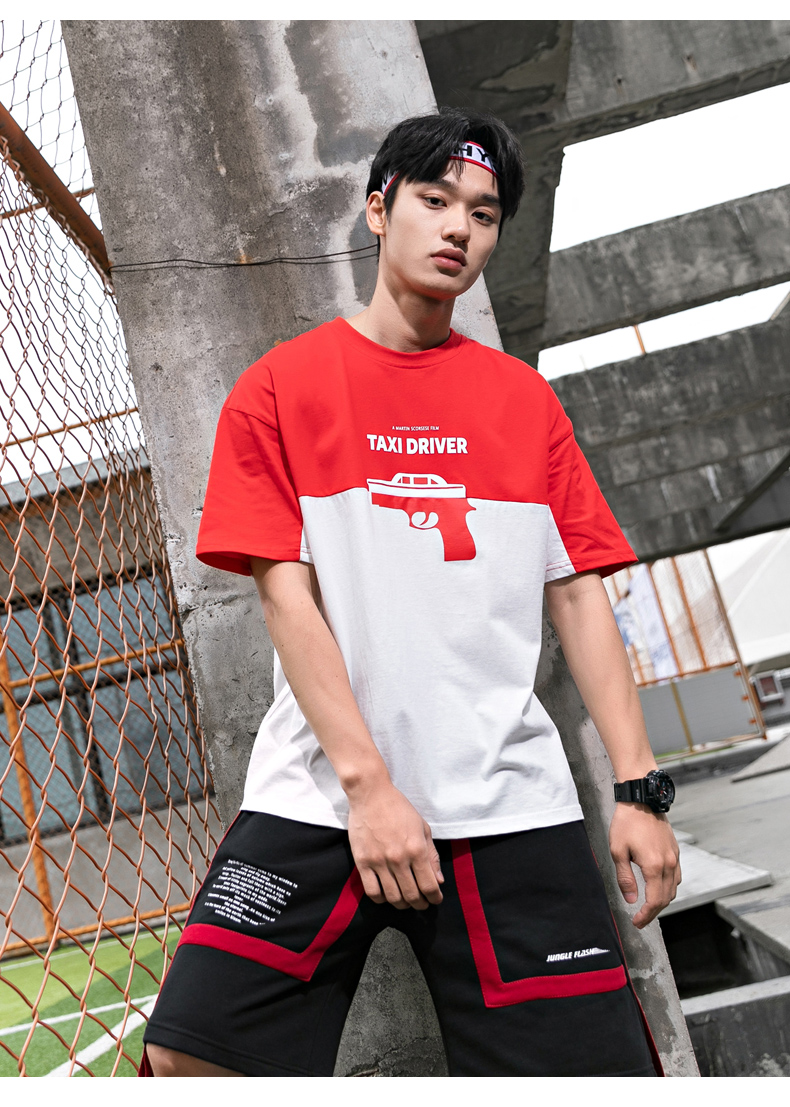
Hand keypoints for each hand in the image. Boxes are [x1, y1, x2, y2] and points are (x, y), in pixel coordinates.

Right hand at [347, 781, 443, 909]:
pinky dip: (381, 900)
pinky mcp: (362, 862)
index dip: (435, 897)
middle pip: (412, 895)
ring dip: (402, 905)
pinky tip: (386, 896)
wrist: (371, 795)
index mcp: (417, 849)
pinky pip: (372, 891)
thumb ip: (432, 856)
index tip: (435, 899)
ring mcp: (379, 862)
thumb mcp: (423, 828)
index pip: (430, 885)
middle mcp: (399, 859)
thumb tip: (439, 881)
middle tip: (422, 904)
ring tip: (405, 902)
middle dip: (420, 904)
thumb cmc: (399, 808)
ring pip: (393, 897)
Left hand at [609, 803, 680, 927]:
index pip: (655, 901)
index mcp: (654, 866)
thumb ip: (625, 878)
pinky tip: (658, 887)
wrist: (641, 800)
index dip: (646, 915)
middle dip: (653, 912)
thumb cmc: (626, 823)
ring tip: (648, 905)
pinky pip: (676, 876)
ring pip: (673, 888)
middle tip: (641, 918)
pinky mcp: (675, 851)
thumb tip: (631, 900)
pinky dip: (669, 887)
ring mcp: (674, 857)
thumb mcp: (618, 851)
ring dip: (662, 900)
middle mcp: (668, 863)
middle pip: (666, 898)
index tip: (637, 922)